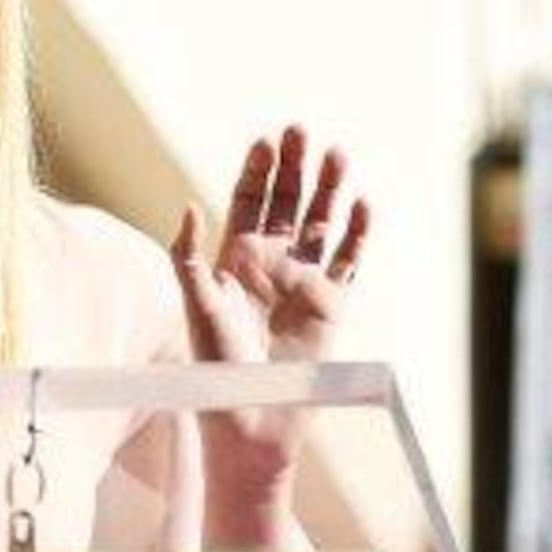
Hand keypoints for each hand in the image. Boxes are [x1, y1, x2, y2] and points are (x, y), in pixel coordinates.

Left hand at [170, 127, 367, 542]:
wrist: (253, 421)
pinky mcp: (333, 304)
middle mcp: (271, 264)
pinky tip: (362, 204)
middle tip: (301, 130)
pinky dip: (358, 233)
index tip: (266, 141)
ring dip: (329, 189)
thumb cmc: (216, 371)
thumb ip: (189, 258)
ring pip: (322, 223)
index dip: (258, 170)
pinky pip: (350, 260)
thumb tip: (188, 207)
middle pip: (288, 202)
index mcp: (234, 259)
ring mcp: (304, 281)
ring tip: (337, 154)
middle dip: (295, 166)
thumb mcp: (196, 309)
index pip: (249, 201)